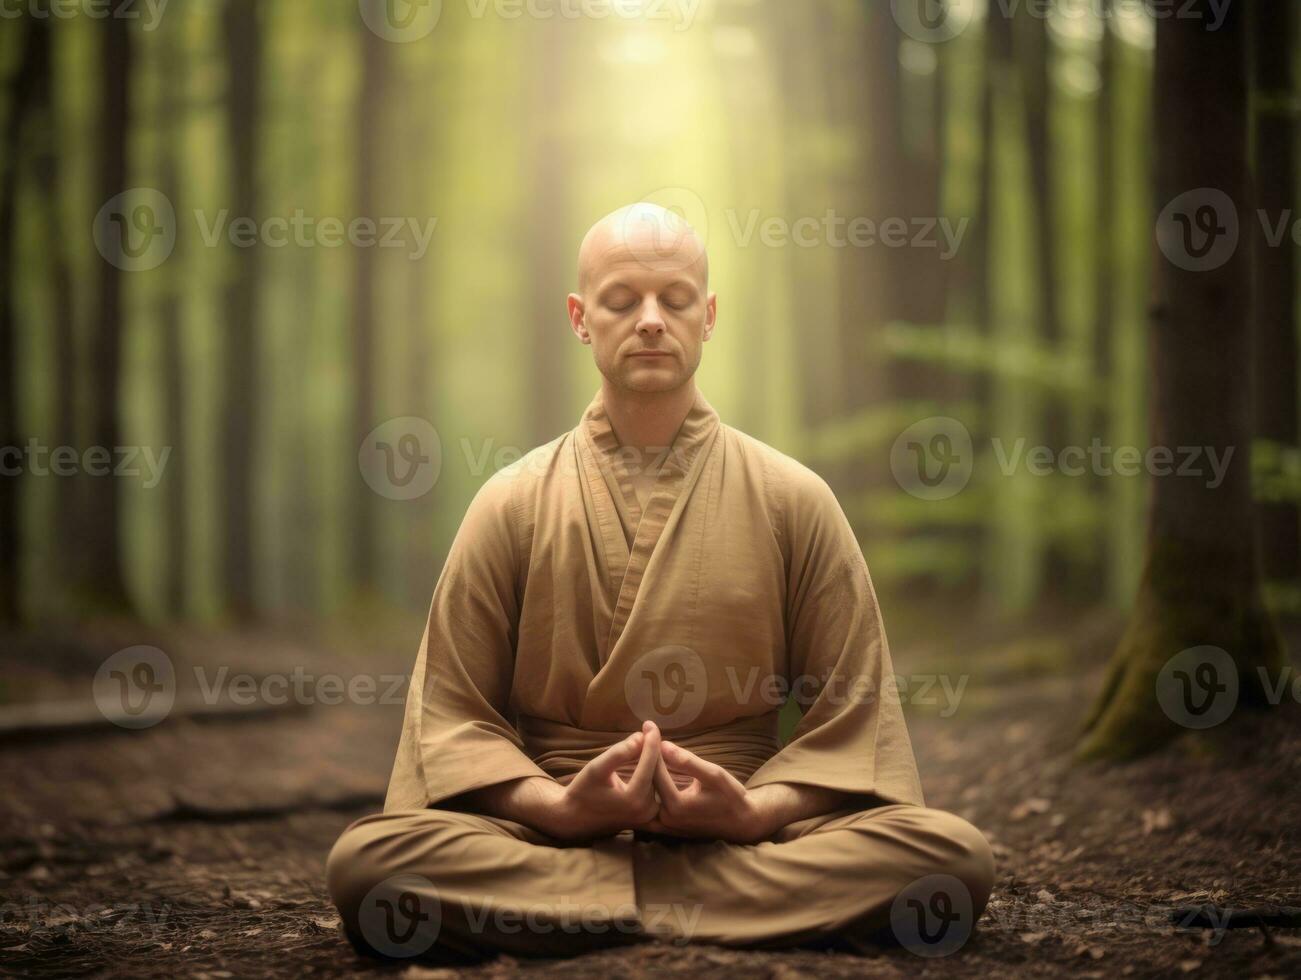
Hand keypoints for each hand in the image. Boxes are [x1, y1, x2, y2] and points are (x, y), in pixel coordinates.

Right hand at [545, 720, 661, 841]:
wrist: (575, 818)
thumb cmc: (582, 790)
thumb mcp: (596, 768)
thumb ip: (618, 753)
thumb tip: (641, 737)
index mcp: (634, 799)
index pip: (649, 763)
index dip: (650, 741)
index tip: (650, 724)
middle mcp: (646, 810)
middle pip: (656, 772)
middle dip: (654, 748)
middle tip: (649, 727)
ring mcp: (649, 816)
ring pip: (657, 780)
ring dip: (654, 759)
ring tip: (650, 738)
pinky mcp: (648, 817)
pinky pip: (655, 788)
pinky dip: (652, 771)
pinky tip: (648, 755)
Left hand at [638, 739, 769, 843]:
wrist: (742, 823)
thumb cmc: (731, 796)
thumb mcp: (714, 774)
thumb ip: (688, 762)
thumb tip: (662, 745)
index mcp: (676, 805)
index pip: (654, 771)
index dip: (651, 747)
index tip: (648, 727)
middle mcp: (666, 818)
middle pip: (647, 783)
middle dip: (644, 759)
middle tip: (641, 735)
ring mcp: (666, 826)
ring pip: (647, 795)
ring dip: (644, 773)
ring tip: (642, 749)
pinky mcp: (667, 828)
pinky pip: (651, 806)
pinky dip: (648, 788)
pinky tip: (649, 770)